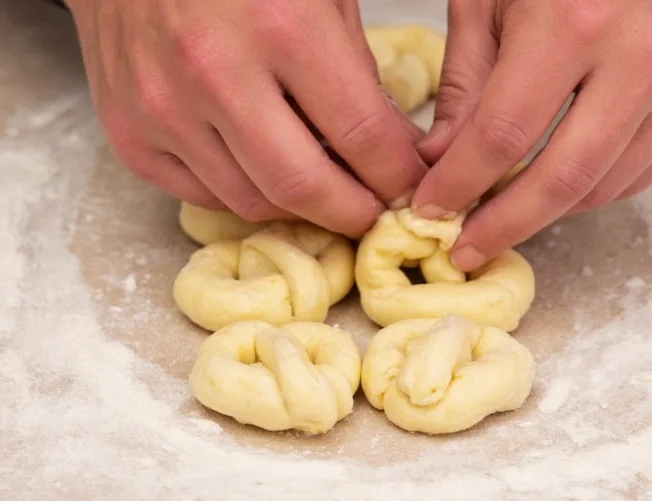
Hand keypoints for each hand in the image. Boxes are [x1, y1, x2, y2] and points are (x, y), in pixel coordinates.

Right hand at [65, 0, 426, 236]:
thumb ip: (359, 73)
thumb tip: (394, 150)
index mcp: (281, 22)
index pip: (364, 136)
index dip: (398, 176)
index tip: (410, 188)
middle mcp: (215, 72)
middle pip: (304, 189)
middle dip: (353, 214)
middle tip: (372, 212)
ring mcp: (164, 108)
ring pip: (252, 202)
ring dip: (299, 208)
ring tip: (320, 188)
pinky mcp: (129, 135)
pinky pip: (204, 197)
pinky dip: (244, 193)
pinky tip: (262, 171)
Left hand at [411, 0, 651, 269]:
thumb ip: (467, 83)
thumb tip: (439, 160)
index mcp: (575, 20)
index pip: (502, 134)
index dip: (459, 184)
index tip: (431, 210)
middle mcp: (642, 57)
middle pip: (561, 179)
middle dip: (504, 226)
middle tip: (466, 249)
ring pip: (603, 187)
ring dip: (546, 211)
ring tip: (505, 213)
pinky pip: (640, 174)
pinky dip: (591, 190)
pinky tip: (556, 186)